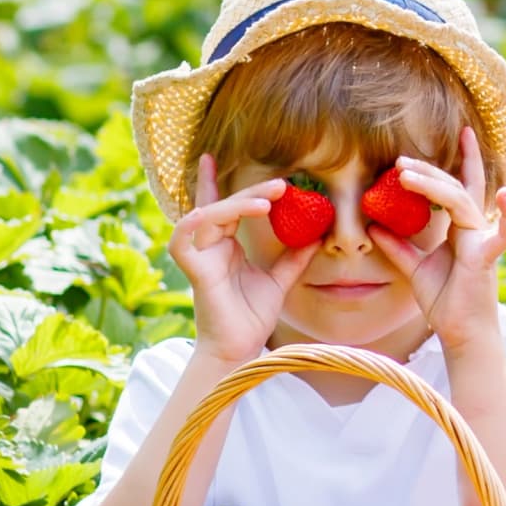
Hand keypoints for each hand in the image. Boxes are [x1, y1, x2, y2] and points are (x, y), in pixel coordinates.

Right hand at [170, 155, 318, 363]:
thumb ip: (294, 258)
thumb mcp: (280, 280)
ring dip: (237, 202)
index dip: (213, 182)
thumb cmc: (252, 317)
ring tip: (268, 200)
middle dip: (250, 192)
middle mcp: (208, 246)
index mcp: (224, 246)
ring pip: (210, 213)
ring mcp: (198, 255)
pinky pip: (188, 232)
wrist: (240, 348)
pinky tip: (229, 212)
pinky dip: (206, 217)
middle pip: (223, 206)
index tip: (213, 156)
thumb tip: (317, 236)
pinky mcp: (192, 267)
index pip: (219, 206)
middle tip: (281, 184)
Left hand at [376, 127, 505, 349]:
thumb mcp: (414, 269)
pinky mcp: (486, 257)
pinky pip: (502, 234)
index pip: (459, 187)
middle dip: (429, 170)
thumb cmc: (445, 303)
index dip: (462, 159)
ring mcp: (482, 241)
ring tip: (405, 173)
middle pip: (455, 188)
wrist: (459, 334)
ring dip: (434, 183)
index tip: (461, 132)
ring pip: (461, 201)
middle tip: (400, 160)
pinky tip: (505, 195)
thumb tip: (374, 226)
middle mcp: (474, 229)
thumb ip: (397, 247)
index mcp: (461, 230)